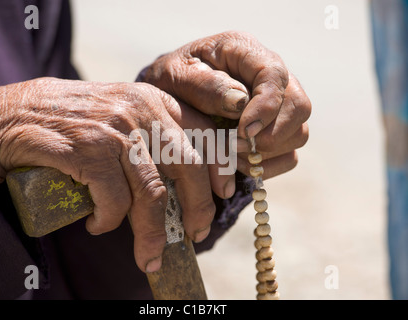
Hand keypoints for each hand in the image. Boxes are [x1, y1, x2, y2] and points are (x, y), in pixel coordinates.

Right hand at [0, 77, 215, 272]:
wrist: (10, 114)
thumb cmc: (72, 122)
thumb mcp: (121, 115)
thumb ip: (152, 135)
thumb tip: (184, 180)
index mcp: (154, 100)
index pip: (203, 134)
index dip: (219, 167)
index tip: (225, 192)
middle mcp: (140, 110)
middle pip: (187, 167)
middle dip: (197, 208)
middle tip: (196, 234)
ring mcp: (114, 129)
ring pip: (152, 193)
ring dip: (152, 233)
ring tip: (148, 255)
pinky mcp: (88, 149)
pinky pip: (114, 200)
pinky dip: (110, 222)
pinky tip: (99, 226)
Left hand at [141, 31, 310, 188]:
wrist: (167, 99)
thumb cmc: (170, 83)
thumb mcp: (175, 77)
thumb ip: (205, 86)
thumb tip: (240, 102)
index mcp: (244, 52)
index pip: (275, 74)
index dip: (266, 106)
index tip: (243, 131)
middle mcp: (268, 76)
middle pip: (299, 106)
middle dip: (270, 135)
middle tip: (235, 147)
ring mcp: (276, 105)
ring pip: (298, 133)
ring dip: (266, 153)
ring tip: (232, 156)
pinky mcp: (274, 131)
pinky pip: (289, 155)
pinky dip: (267, 166)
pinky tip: (240, 164)